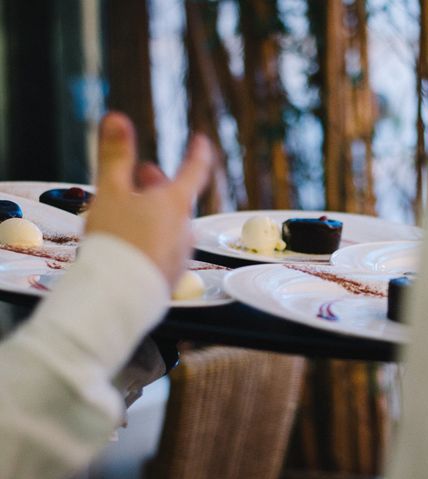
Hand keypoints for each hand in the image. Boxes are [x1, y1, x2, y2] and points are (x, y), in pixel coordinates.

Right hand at [85, 112, 211, 286]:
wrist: (119, 296)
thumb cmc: (116, 241)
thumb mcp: (111, 192)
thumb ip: (115, 155)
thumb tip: (118, 118)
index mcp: (176, 203)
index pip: (195, 170)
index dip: (198, 152)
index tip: (201, 141)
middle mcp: (185, 227)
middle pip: (177, 199)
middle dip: (160, 185)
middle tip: (143, 175)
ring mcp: (180, 253)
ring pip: (170, 224)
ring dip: (154, 213)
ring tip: (131, 211)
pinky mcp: (171, 275)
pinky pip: (164, 248)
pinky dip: (152, 238)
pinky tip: (132, 244)